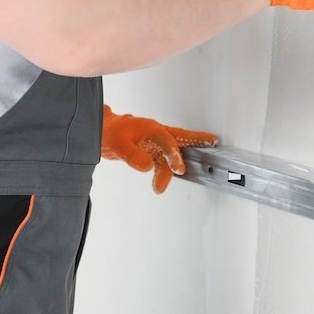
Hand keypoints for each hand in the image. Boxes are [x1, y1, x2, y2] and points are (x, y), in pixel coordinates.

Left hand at [101, 107, 218, 193]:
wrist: (103, 132)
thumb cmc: (109, 132)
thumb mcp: (117, 144)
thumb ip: (132, 154)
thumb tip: (147, 165)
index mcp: (150, 128)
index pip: (167, 139)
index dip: (174, 153)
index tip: (178, 167)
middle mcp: (156, 134)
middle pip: (180, 138)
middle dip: (197, 140)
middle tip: (211, 142)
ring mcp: (155, 143)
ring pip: (171, 154)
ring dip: (171, 168)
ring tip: (161, 186)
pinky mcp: (152, 152)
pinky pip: (162, 163)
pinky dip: (164, 174)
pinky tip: (160, 184)